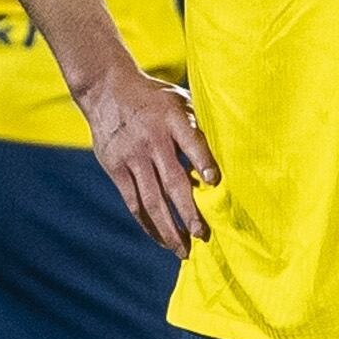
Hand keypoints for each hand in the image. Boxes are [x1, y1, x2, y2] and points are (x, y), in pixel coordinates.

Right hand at [84, 61, 218, 254]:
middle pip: (173, 181)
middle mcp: (153, 139)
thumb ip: (198, 126)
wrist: (108, 89)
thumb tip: (231, 154)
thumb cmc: (155, 99)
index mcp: (173, 119)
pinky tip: (162, 238)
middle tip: (204, 235)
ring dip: (169, 228)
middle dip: (189, 212)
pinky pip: (133, 202)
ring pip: (152, 200)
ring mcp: (133, 155)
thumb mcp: (180, 100)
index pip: (192, 142)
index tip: (215, 183)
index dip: (203, 163)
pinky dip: (148, 223)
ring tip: (184, 249)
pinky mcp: (116, 167)